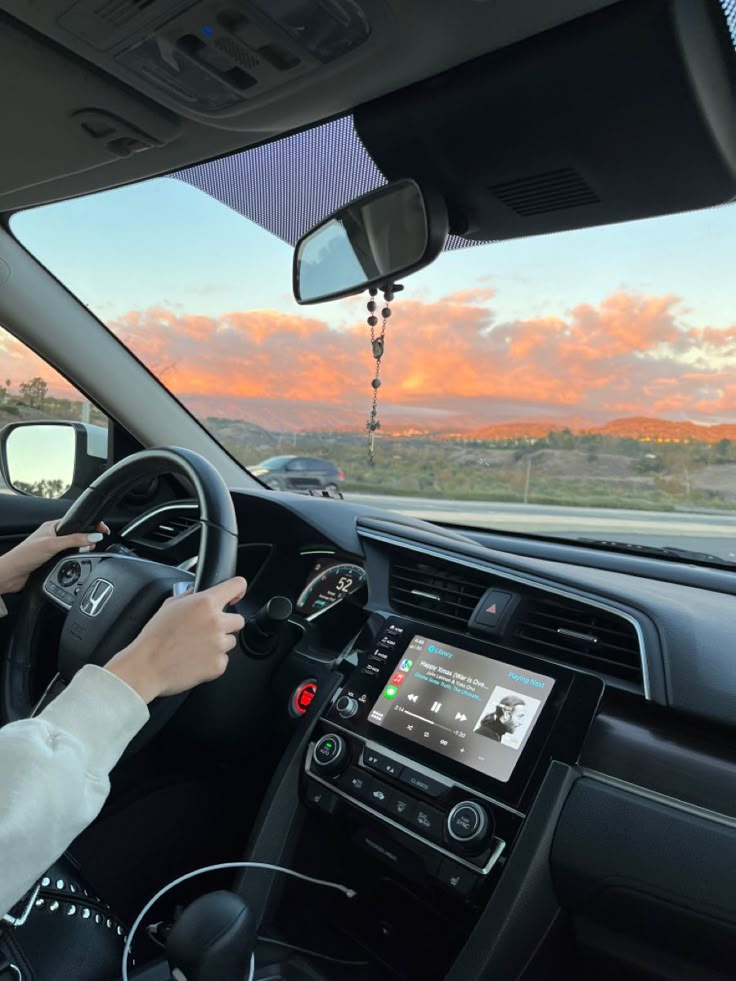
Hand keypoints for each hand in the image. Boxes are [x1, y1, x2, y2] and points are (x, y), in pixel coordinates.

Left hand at [0, 519, 109, 593]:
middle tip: (94, 544)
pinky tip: (76, 563)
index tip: (103, 530)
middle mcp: (53, 537)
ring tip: (87, 553)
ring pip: (74, 549)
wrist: (11, 575)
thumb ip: (75, 540)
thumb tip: (94, 536)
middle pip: (78, 536)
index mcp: (52, 527)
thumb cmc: (24, 555)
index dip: (91, 525)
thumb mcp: (53, 544)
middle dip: (88, 540)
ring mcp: (53, 550)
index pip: (76, 522)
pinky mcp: (52, 562)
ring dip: (80, 552)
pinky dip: (75, 561)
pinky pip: (69, 560)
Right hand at [105, 577, 246, 702]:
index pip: (237, 586)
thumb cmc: (154, 638)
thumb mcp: (169, 606)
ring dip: (219, 643)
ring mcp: (219, 645)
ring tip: (196, 647)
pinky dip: (213, 661)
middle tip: (206, 631)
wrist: (146, 666)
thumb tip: (197, 593)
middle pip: (238, 620)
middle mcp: (216, 622)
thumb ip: (189, 596)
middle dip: (226, 624)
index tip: (236, 596)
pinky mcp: (218, 665)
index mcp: (205, 604)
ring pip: (231, 641)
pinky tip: (195, 660)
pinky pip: (223, 660)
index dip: (239, 590)